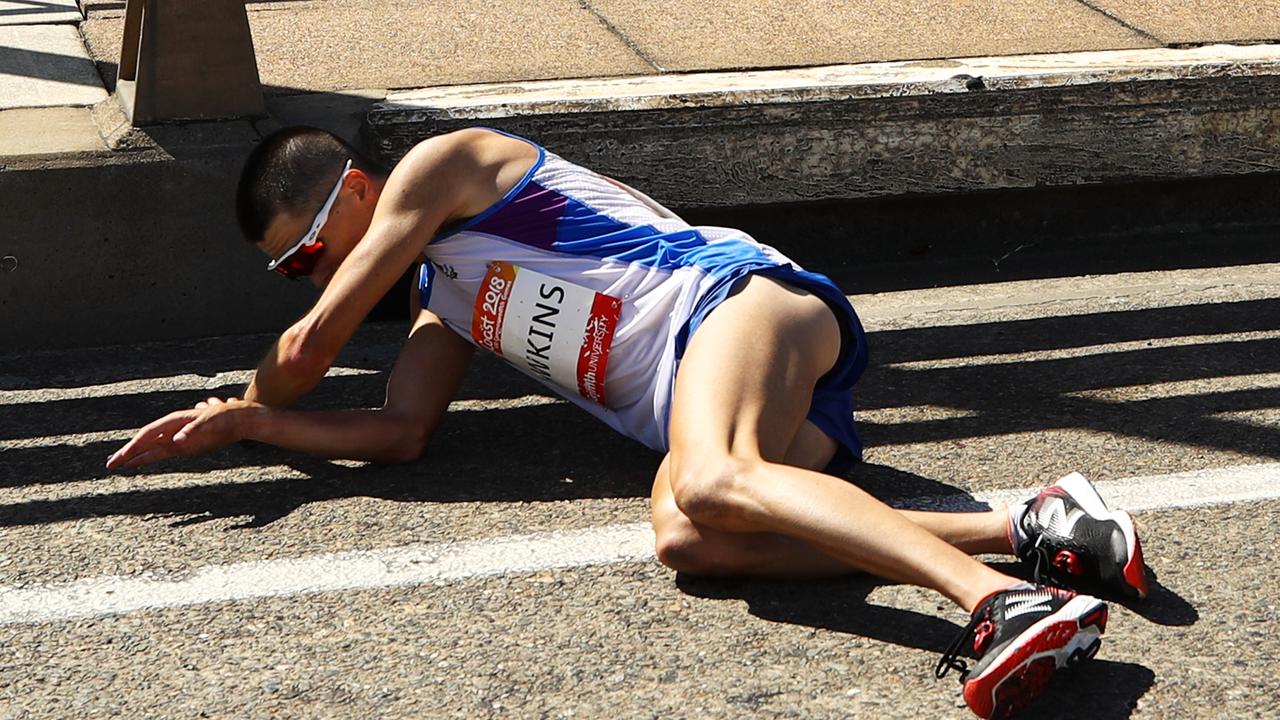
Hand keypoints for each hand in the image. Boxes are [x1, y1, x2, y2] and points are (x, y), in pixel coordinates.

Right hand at [106, 397, 258, 469]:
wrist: (241, 420)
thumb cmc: (225, 418)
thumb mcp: (211, 422)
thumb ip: (193, 431)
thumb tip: (177, 441)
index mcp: (175, 421)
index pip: (148, 434)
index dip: (133, 446)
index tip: (120, 458)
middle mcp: (172, 429)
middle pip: (144, 441)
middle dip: (127, 452)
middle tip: (110, 465)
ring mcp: (176, 438)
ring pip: (149, 448)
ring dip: (134, 456)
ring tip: (116, 465)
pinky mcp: (183, 446)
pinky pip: (160, 453)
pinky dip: (147, 458)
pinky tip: (136, 464)